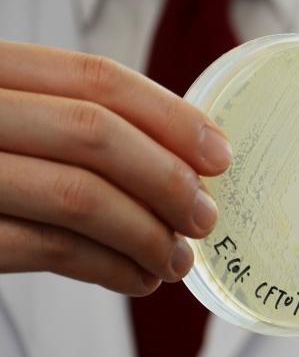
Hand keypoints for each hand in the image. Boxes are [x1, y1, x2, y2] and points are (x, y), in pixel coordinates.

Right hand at [0, 40, 231, 294]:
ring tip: (177, 260)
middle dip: (167, 180)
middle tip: (205, 217)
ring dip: (147, 234)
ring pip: (78, 196)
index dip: (170, 116)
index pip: (96, 78)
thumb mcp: (8, 119)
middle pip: (96, 135)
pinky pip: (49, 250)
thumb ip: (65, 121)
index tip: (219, 154)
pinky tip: (136, 279)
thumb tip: (181, 154)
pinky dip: (109, 268)